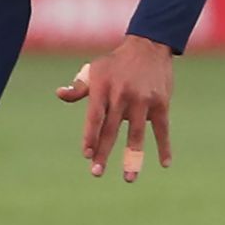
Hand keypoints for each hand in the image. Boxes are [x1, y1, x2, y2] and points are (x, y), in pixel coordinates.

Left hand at [55, 36, 174, 180]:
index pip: (94, 116)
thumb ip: (79, 87)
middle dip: (104, 152)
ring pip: (137, 133)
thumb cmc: (117, 63)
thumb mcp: (95, 70)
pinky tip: (165, 163)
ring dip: (132, 157)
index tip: (87, 154)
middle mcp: (122, 95)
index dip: (90, 136)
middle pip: (111, 129)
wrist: (149, 46)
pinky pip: (162, 128)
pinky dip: (164, 146)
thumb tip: (59, 95)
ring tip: (129, 178)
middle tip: (96, 173)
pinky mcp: (161, 102)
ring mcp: (143, 100)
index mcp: (103, 88)